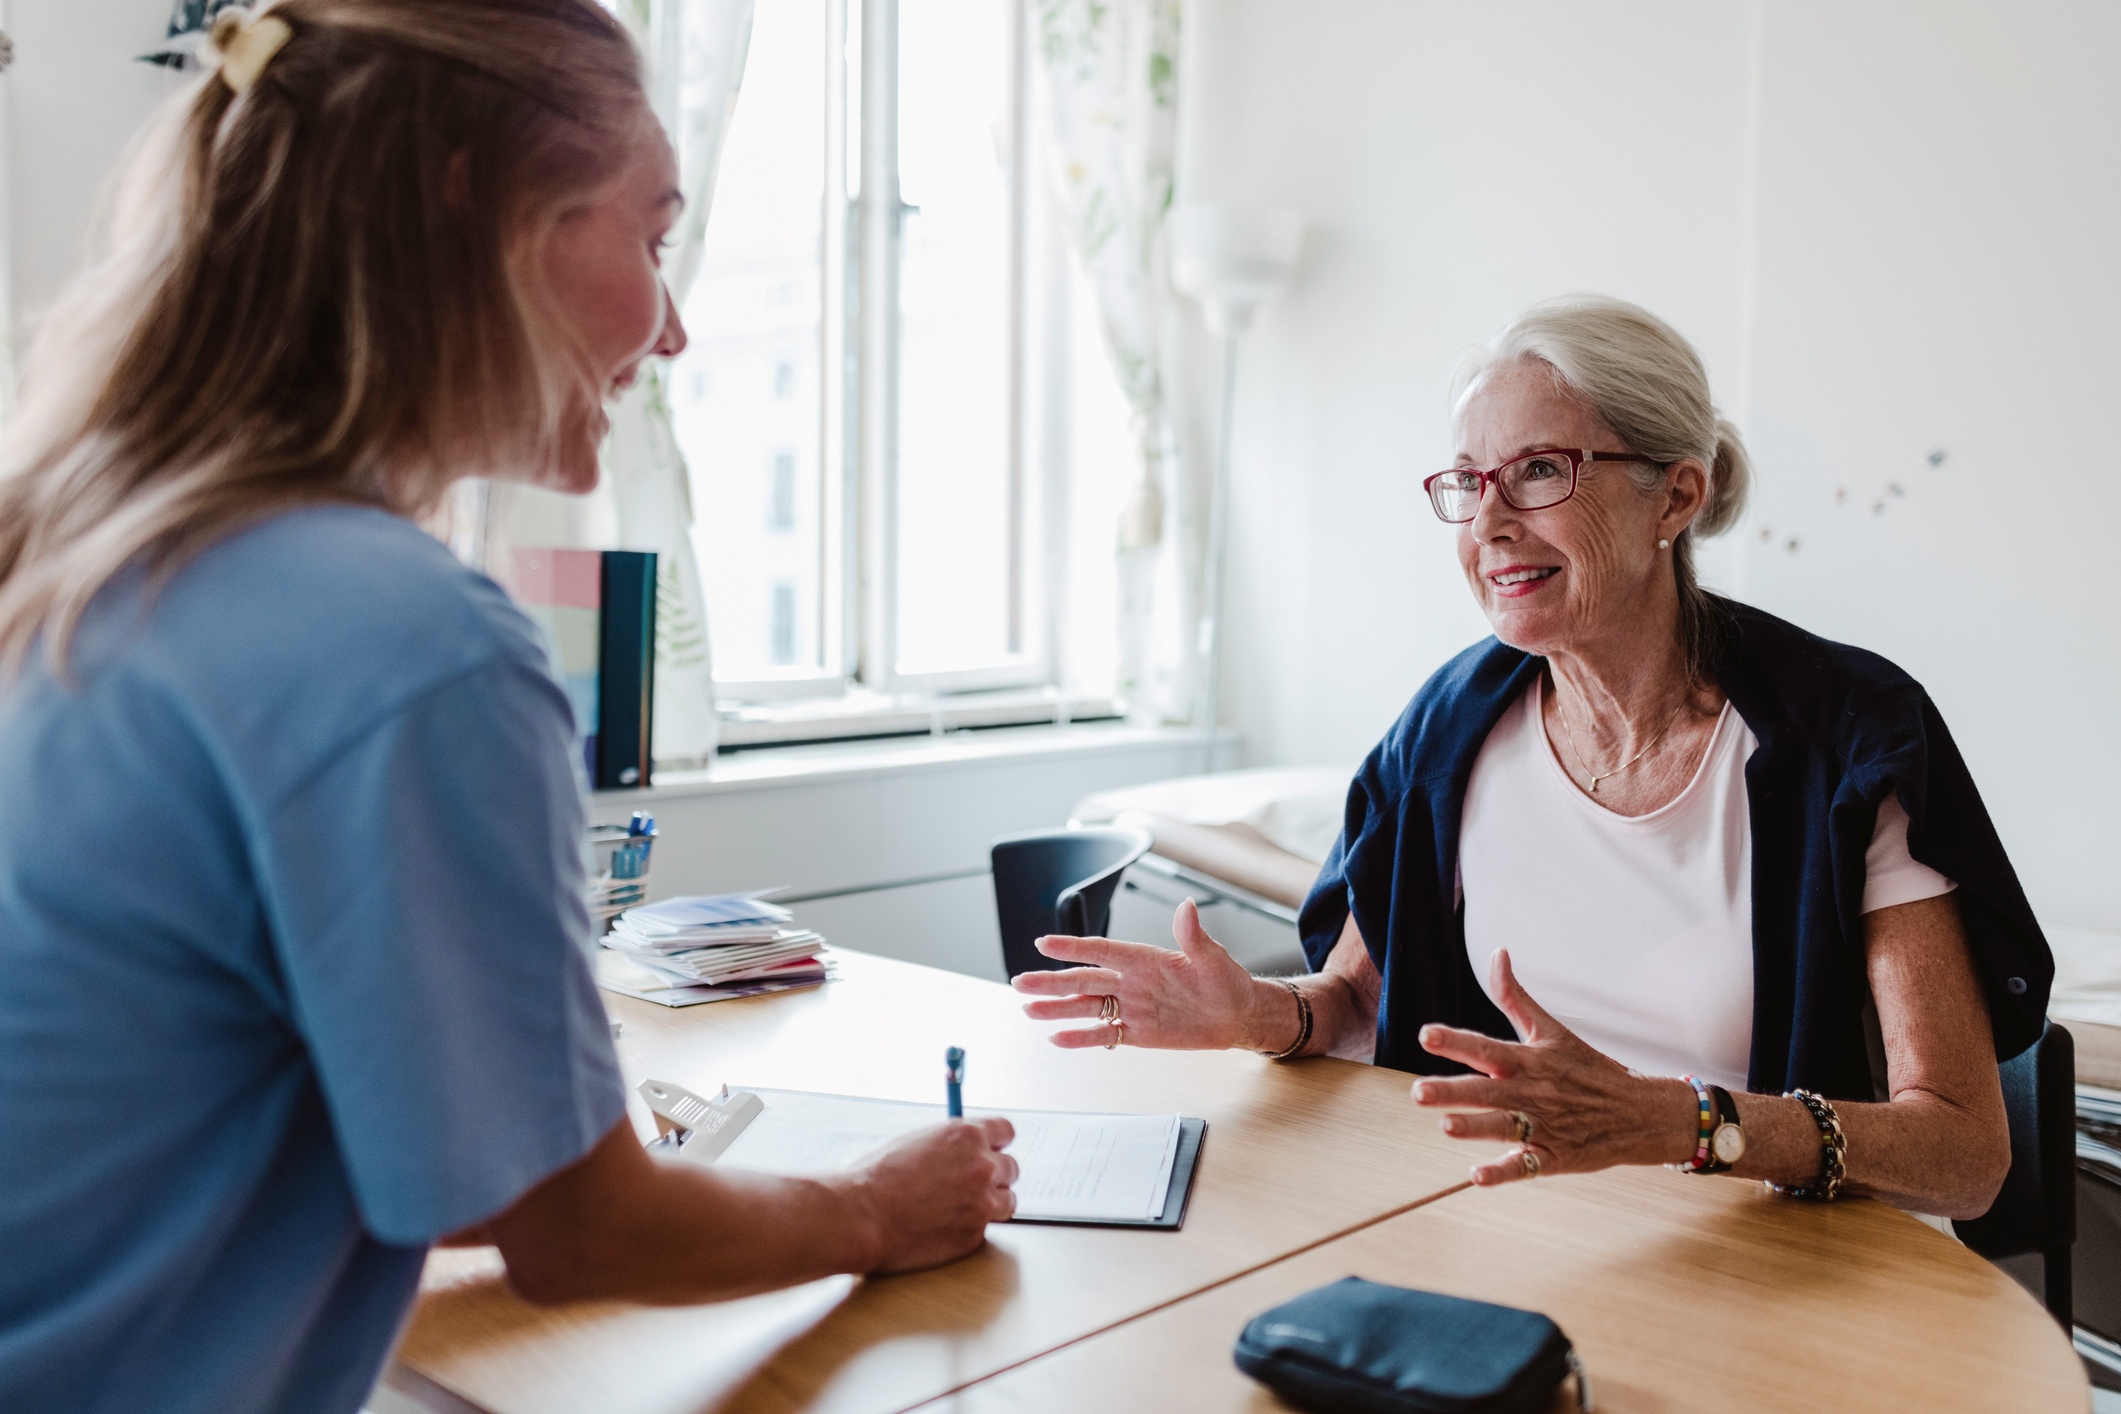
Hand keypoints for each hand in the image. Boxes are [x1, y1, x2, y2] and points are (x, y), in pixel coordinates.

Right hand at [845, 1118, 1018, 1272]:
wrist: (862, 1216)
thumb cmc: (876, 1178)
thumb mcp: (916, 1142)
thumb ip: (949, 1144)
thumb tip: (962, 1148)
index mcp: (966, 1136)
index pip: (1006, 1131)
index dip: (996, 1143)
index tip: (990, 1150)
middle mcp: (982, 1166)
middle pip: (1011, 1168)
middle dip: (993, 1175)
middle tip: (969, 1184)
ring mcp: (982, 1203)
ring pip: (1006, 1201)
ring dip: (989, 1203)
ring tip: (958, 1207)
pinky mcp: (974, 1235)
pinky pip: (984, 1229)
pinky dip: (968, 1228)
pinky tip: (942, 1226)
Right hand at [1011, 899, 1291, 1051]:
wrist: (1238, 1016)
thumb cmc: (1228, 982)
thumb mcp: (1214, 958)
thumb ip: (1194, 936)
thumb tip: (1187, 907)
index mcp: (1145, 959)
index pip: (1102, 951)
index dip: (1073, 947)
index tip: (1044, 943)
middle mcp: (1132, 981)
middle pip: (1084, 980)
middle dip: (1051, 981)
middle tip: (1021, 981)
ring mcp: (1132, 1007)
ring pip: (1087, 1008)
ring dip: (1057, 1009)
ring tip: (1029, 1009)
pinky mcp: (1138, 1033)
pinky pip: (1105, 1035)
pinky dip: (1081, 1038)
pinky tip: (1058, 1039)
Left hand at [1411, 950, 1697, 1186]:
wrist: (1641, 1111)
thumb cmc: (1590, 1068)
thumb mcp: (1552, 1030)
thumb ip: (1516, 997)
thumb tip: (1497, 954)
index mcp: (1530, 1060)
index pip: (1487, 1048)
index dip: (1456, 1041)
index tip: (1425, 1034)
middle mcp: (1533, 1092)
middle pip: (1487, 1090)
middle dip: (1453, 1092)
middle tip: (1418, 1092)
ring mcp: (1545, 1126)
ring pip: (1503, 1127)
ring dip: (1475, 1128)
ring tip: (1446, 1126)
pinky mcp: (1556, 1157)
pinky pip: (1526, 1166)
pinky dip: (1503, 1172)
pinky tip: (1477, 1176)